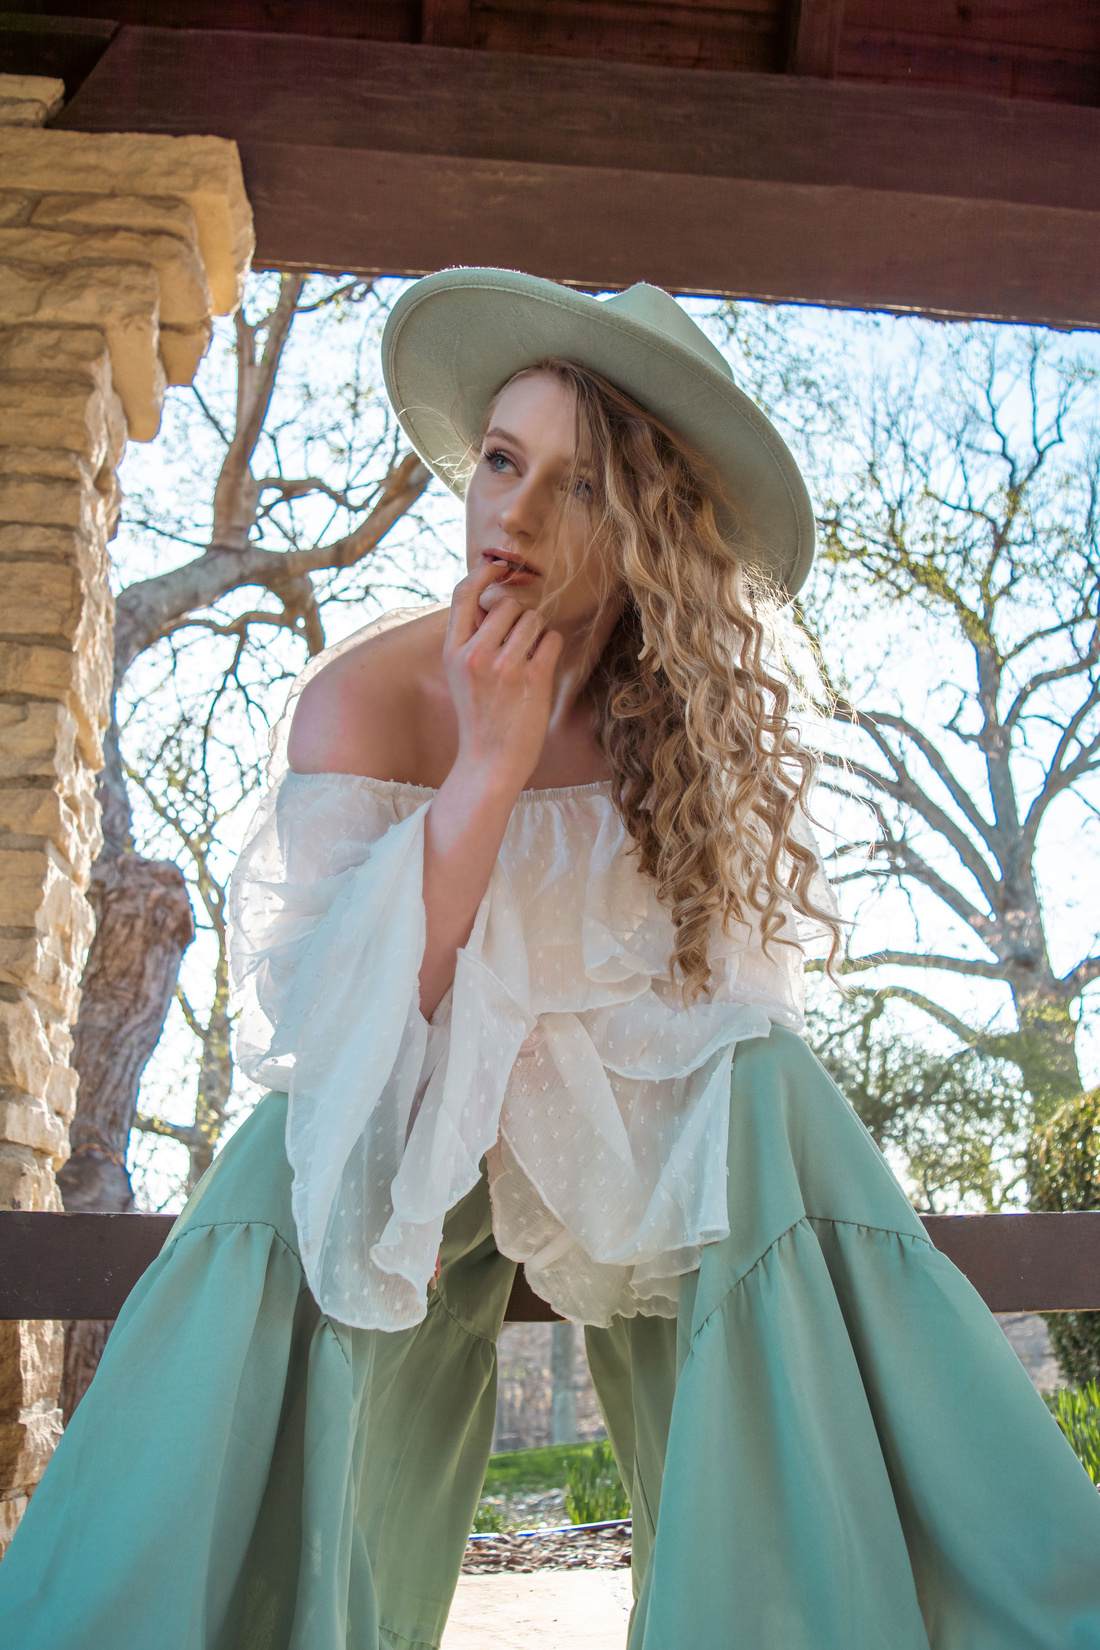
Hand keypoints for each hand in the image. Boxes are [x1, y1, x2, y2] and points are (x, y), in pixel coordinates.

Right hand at [443, 560, 562, 794]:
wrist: (489, 763)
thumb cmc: (480, 717)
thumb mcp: (460, 676)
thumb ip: (471, 639)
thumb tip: (494, 598)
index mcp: (453, 651)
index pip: (463, 594)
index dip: (483, 573)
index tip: (499, 567)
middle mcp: (475, 654)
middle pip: (507, 605)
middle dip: (520, 618)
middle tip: (519, 645)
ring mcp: (504, 666)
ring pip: (533, 619)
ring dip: (537, 634)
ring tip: (528, 660)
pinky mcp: (532, 678)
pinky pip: (552, 638)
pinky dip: (551, 648)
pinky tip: (542, 667)